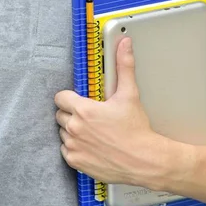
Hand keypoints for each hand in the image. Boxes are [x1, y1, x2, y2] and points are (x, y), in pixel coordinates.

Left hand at [55, 37, 174, 189]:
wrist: (144, 160)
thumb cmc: (136, 129)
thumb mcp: (130, 94)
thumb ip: (124, 66)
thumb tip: (124, 44)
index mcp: (83, 109)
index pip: (60, 98)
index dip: (70, 97)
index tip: (80, 100)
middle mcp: (75, 128)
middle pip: (60, 115)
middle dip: (72, 113)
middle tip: (90, 116)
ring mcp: (74, 146)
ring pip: (63, 133)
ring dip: (73, 131)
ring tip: (92, 131)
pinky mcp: (76, 162)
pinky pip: (66, 151)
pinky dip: (75, 148)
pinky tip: (91, 145)